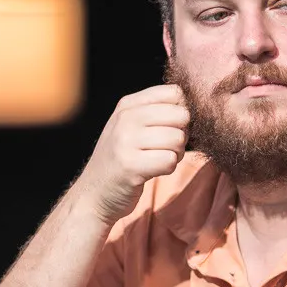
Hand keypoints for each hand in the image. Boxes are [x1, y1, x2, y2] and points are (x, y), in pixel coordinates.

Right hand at [74, 84, 188, 226]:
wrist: (94, 193)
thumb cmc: (122, 158)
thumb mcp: (131, 126)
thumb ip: (156, 111)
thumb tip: (192, 107)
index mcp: (128, 104)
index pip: (175, 93)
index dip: (180, 112)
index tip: (168, 128)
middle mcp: (125, 118)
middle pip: (181, 116)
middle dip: (181, 135)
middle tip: (165, 148)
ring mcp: (126, 141)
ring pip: (177, 139)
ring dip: (175, 154)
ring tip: (157, 160)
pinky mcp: (130, 166)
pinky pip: (170, 161)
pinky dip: (168, 169)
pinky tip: (153, 171)